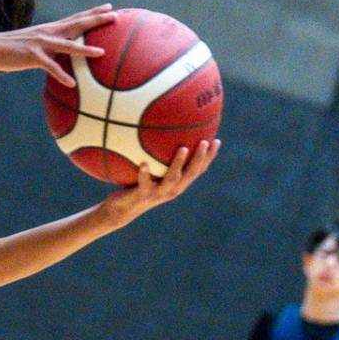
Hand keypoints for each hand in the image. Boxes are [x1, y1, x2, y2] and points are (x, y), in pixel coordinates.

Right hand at [0, 5, 113, 85]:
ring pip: (67, 46)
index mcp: (50, 29)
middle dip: (96, 19)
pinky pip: (50, 67)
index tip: (109, 7)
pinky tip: (71, 83)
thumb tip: (64, 57)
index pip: (76, 18)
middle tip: (114, 15)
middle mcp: (48, 33)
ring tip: (101, 52)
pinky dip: (61, 75)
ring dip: (84, 49)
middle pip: (77, 24)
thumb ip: (50, 48)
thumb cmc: (12, 48)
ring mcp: (41, 44)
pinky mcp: (33, 56)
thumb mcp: (35, 44)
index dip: (92, 12)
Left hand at [99, 140, 218, 225]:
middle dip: (200, 158)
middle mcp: (172, 189)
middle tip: (205, 142)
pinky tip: (143, 163)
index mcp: (177, 184)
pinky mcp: (143, 195)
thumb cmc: (136, 185)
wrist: (122, 210)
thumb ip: (157, 157)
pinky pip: (144, 183)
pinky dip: (144, 174)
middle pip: (191, 173)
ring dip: (178, 164)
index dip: (209, 157)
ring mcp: (158, 193)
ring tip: (183, 149)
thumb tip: (158, 129)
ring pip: (172, 179)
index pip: (198, 170)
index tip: (217, 141)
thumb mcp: (150, 170)